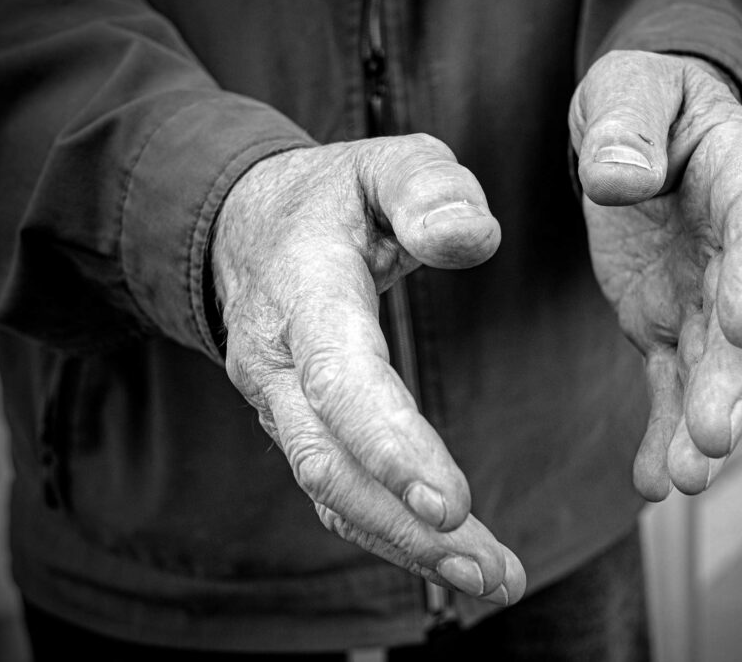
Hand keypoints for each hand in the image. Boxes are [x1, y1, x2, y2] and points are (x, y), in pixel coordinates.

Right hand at [213, 135, 524, 604]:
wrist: (248, 227)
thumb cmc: (333, 197)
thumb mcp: (385, 163)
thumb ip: (429, 188)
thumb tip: (474, 238)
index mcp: (304, 292)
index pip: (341, 379)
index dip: (391, 444)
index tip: (453, 504)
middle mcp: (279, 362)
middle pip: (332, 463)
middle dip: (407, 526)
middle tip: (492, 573)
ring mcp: (282, 405)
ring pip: (334, 491)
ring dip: (407, 545)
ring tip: (493, 580)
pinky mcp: (301, 426)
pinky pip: (337, 491)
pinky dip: (390, 532)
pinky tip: (448, 558)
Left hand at [569, 51, 741, 498]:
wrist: (644, 134)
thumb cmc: (644, 101)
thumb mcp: (629, 89)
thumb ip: (627, 127)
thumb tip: (618, 183)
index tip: (741, 327)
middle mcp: (739, 250)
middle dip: (732, 382)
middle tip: (714, 435)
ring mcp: (706, 296)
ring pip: (714, 368)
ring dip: (703, 424)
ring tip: (686, 479)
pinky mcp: (668, 326)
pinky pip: (671, 383)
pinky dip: (664, 431)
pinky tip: (652, 482)